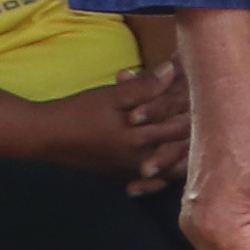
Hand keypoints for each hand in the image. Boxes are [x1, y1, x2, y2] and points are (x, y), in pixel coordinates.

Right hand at [41, 65, 189, 191]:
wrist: (44, 137)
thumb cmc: (78, 112)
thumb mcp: (112, 96)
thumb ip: (144, 86)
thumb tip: (173, 69)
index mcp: (139, 138)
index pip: (182, 125)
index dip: (193, 107)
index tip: (202, 93)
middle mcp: (139, 160)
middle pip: (179, 146)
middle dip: (192, 128)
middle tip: (204, 112)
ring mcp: (130, 172)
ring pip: (170, 166)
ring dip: (183, 151)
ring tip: (196, 137)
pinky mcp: (120, 176)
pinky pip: (151, 180)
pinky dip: (164, 171)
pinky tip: (172, 164)